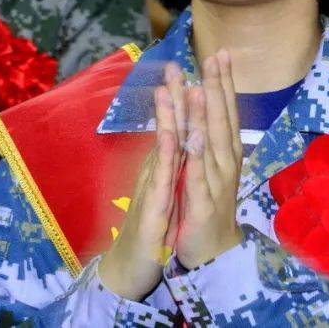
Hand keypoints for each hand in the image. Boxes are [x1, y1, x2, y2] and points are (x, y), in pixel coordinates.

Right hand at [98, 78, 182, 300]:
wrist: (132, 264)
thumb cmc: (153, 227)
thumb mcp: (167, 189)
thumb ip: (170, 162)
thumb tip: (174, 136)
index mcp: (168, 164)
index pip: (181, 125)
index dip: (188, 98)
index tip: (196, 68)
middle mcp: (159, 168)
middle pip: (169, 127)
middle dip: (174, 94)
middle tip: (174, 63)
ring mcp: (154, 185)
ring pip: (163, 145)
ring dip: (167, 115)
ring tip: (170, 87)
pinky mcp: (153, 205)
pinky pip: (161, 177)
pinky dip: (167, 155)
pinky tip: (172, 136)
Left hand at [175, 50, 243, 268]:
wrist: (212, 248)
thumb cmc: (208, 202)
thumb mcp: (209, 164)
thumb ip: (208, 136)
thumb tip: (207, 104)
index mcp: (226, 151)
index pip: (227, 110)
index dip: (224, 82)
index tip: (220, 53)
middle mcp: (226, 161)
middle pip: (222, 119)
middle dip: (218, 88)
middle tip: (214, 58)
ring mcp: (216, 181)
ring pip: (211, 144)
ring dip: (206, 116)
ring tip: (202, 88)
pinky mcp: (202, 201)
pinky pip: (198, 176)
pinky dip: (195, 157)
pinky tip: (190, 138)